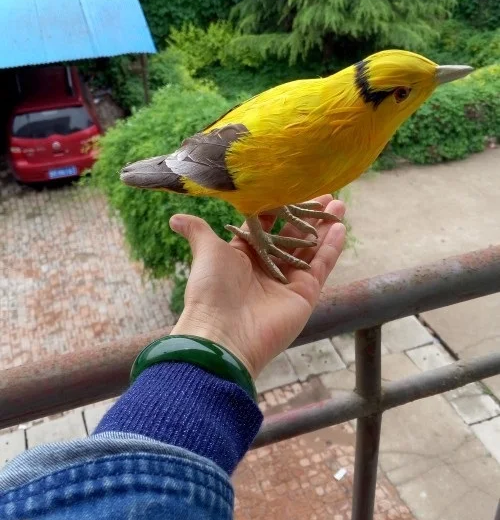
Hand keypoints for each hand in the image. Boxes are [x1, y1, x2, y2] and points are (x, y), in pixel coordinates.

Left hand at [169, 195, 345, 378]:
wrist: (224, 332)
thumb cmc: (210, 290)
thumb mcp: (206, 252)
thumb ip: (198, 231)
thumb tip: (175, 218)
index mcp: (244, 255)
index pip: (267, 225)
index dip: (280, 207)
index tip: (292, 187)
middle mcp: (268, 267)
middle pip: (293, 235)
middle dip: (309, 214)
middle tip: (326, 193)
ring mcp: (288, 281)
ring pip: (311, 248)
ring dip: (325, 227)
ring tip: (339, 205)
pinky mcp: (304, 294)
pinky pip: (321, 267)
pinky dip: (332, 248)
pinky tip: (340, 227)